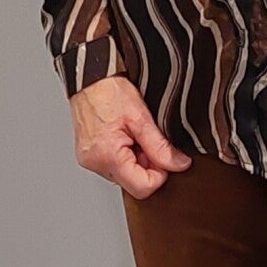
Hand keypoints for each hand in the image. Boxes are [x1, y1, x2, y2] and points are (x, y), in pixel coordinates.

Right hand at [69, 75, 191, 198]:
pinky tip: (123, 136)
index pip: (142, 188)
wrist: (88, 78)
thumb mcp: (141, 118)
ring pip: (125, 176)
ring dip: (135, 160)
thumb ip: (161, 146)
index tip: (162, 155)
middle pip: (133, 183)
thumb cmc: (109, 91)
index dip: (159, 174)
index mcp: (107, 156)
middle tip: (145, 139)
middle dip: (147, 165)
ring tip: (132, 135)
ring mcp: (90, 161)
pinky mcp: (89, 156)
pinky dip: (124, 155)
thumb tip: (178, 164)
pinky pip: (114, 166)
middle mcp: (95, 163)